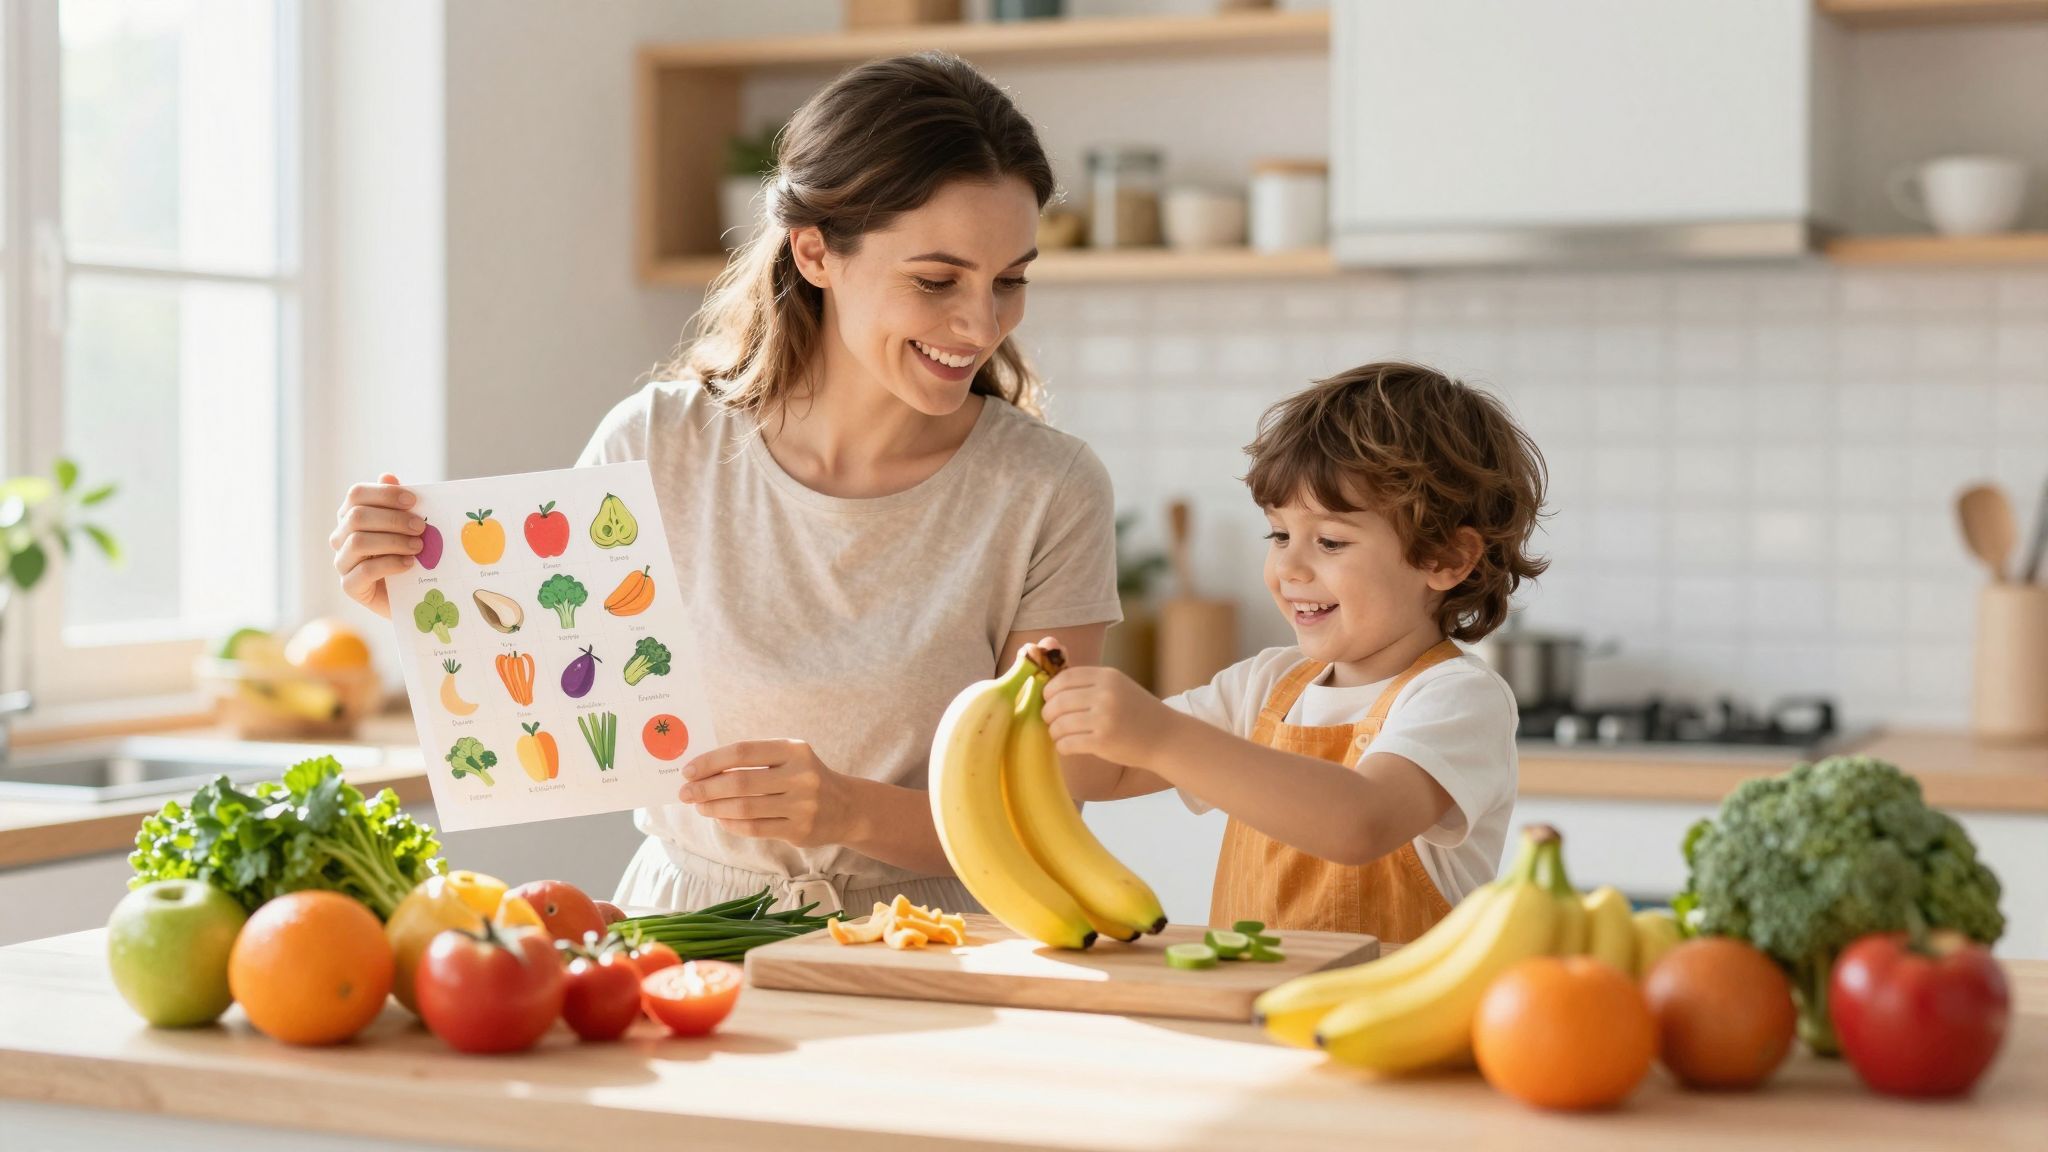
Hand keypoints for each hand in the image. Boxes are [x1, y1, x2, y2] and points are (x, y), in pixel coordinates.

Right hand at [330, 473, 423, 618]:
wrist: (412, 595)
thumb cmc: (409, 554)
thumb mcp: (408, 527)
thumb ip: (399, 504)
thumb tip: (388, 476)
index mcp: (351, 515)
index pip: (357, 494)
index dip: (384, 494)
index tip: (413, 500)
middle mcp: (341, 536)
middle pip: (357, 517)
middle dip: (393, 519)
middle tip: (420, 526)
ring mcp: (342, 561)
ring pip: (358, 542)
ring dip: (393, 541)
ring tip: (418, 546)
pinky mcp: (350, 586)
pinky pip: (364, 571)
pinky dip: (390, 564)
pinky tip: (409, 564)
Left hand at [677, 739, 851, 847]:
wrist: (847, 808)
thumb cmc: (805, 778)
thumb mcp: (788, 758)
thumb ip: (753, 761)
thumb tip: (704, 770)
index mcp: (794, 750)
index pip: (743, 752)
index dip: (711, 761)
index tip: (688, 770)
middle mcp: (801, 776)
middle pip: (740, 782)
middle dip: (706, 788)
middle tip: (685, 793)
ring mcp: (802, 805)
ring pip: (745, 808)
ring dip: (714, 808)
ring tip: (699, 806)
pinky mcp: (799, 831)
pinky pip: (754, 828)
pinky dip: (731, 824)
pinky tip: (719, 819)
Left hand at [1040, 664, 1175, 771]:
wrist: (1166, 737)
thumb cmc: (1138, 712)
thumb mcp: (1118, 687)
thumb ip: (1090, 684)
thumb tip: (1051, 686)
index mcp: (1107, 677)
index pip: (1064, 678)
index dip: (1049, 689)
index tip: (1048, 699)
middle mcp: (1105, 694)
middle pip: (1058, 701)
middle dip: (1047, 712)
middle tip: (1050, 720)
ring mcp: (1104, 718)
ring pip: (1059, 723)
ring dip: (1054, 731)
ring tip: (1059, 734)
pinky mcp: (1102, 741)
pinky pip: (1067, 743)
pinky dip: (1062, 746)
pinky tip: (1067, 746)